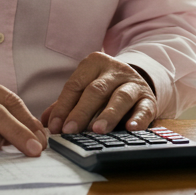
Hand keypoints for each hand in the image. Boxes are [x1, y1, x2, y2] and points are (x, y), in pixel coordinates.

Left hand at [41, 52, 156, 134]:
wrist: (137, 82)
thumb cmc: (104, 90)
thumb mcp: (85, 90)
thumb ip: (65, 104)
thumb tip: (47, 121)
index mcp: (94, 64)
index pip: (75, 85)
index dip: (63, 106)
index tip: (55, 127)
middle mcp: (115, 70)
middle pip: (96, 90)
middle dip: (81, 112)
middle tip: (70, 130)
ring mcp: (133, 83)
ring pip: (120, 97)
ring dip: (108, 115)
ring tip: (97, 130)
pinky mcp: (149, 98)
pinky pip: (144, 108)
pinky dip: (138, 118)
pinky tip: (131, 128)